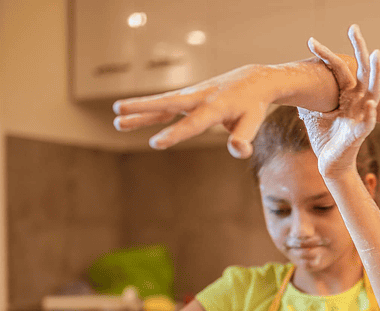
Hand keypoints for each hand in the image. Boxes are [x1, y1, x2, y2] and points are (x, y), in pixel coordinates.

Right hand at [112, 65, 271, 156]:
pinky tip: (129, 119)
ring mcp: (192, 95)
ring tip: (116, 120)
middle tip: (118, 113)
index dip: (175, 134)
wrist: (252, 80)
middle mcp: (200, 98)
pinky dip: (149, 111)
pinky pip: (166, 105)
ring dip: (139, 110)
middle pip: (168, 103)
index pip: (193, 124)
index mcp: (216, 107)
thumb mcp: (253, 122)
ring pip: (163, 103)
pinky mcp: (189, 97)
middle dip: (144, 109)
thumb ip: (244, 138)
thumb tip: (238, 150)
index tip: (154, 143)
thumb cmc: (252, 106)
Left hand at [297, 25, 379, 178]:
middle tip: (354, 29)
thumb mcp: (314, 114)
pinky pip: (368, 123)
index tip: (314, 40)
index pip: (343, 69)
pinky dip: (370, 114)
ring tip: (376, 57)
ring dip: (376, 74)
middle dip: (360, 50)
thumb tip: (292, 84)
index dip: (330, 53)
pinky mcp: (359, 135)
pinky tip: (370, 104)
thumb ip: (310, 98)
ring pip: (373, 93)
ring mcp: (361, 117)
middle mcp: (358, 103)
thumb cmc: (325, 139)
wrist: (330, 164)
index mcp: (347, 96)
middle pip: (363, 72)